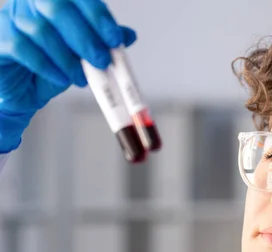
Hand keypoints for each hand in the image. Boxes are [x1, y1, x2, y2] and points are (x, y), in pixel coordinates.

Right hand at [0, 0, 136, 152]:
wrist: (24, 91)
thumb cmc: (53, 67)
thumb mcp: (84, 55)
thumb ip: (103, 42)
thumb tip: (129, 35)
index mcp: (53, 0)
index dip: (98, 16)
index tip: (115, 40)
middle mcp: (29, 3)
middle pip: (58, 7)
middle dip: (85, 37)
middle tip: (101, 61)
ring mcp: (10, 18)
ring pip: (41, 30)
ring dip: (68, 58)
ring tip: (82, 78)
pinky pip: (22, 48)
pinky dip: (47, 66)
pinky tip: (62, 78)